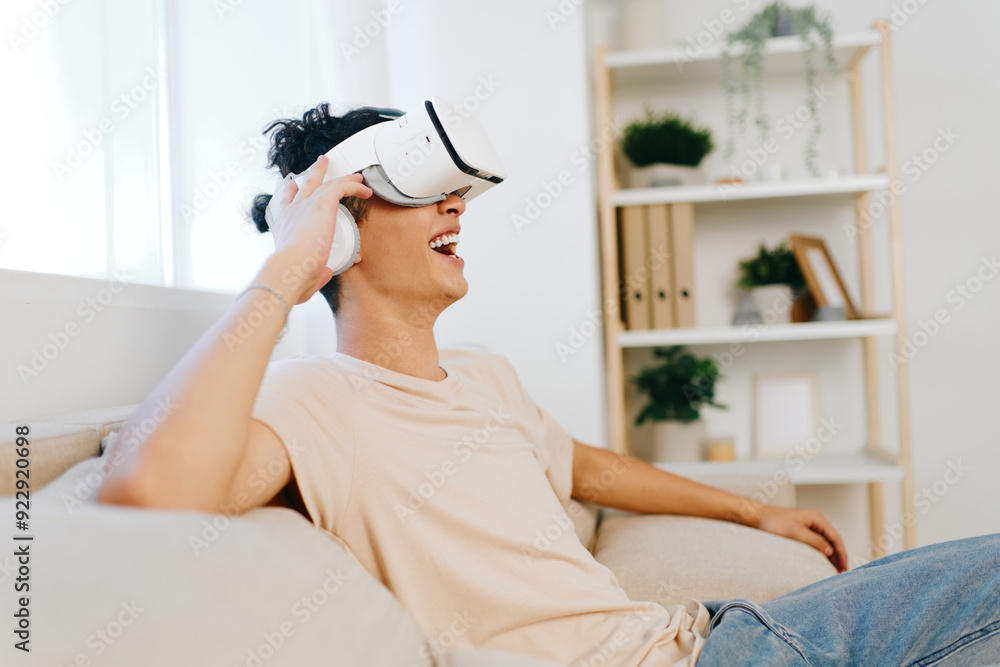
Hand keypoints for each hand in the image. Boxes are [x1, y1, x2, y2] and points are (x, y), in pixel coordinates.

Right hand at [269, 155, 371, 304]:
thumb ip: (317, 273)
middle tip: (321, 163)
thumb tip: (326, 273)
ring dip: (342, 177)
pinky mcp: (322, 203)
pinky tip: (365, 190)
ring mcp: (306, 205)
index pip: (287, 204)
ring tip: (354, 175)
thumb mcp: (304, 274)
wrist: (290, 267)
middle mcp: (293, 211)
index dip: (292, 192)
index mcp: (284, 227)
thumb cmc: (292, 275)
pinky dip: (354, 186)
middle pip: (305, 184)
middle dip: (315, 172)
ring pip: (326, 182)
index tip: (295, 185)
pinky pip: (341, 187)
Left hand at [751, 505, 848, 572]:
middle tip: (840, 573)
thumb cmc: (774, 522)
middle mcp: (814, 521)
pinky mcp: (800, 531)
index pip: (836, 537)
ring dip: (829, 556)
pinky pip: (815, 544)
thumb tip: (830, 551)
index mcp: (816, 518)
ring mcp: (808, 526)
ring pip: (824, 543)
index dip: (842, 554)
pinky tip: (820, 564)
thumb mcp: (796, 533)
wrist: (756, 516)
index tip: (844, 568)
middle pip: (832, 541)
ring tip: (833, 571)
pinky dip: (819, 553)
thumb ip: (815, 542)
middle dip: (837, 557)